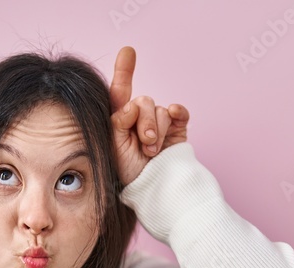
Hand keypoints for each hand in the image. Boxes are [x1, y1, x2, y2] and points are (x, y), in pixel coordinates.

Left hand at [109, 46, 189, 186]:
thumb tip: (132, 105)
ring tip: (153, 151)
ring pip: (161, 110)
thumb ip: (119, 122)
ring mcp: (160, 124)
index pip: (120, 93)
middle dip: (145, 123)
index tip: (128, 52)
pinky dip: (178, 113)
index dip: (124, 71)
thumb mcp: (115, 148)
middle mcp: (139, 119)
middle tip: (146, 145)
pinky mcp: (177, 129)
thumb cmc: (130, 174)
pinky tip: (176, 118)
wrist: (156, 189)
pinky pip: (179, 112)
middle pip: (143, 101)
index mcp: (120, 121)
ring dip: (158, 130)